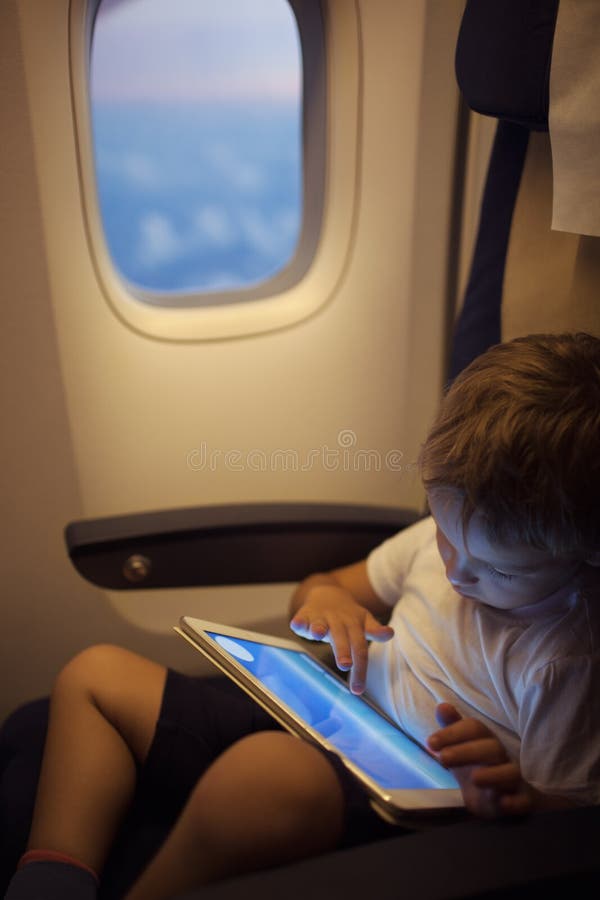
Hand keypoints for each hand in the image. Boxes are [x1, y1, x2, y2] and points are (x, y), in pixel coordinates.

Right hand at [290, 583, 393, 694]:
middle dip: (342, 650)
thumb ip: (375, 630)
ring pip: (321, 623)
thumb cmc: (348, 616)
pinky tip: (297, 625)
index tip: (358, 690)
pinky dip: (299, 621)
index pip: (360, 649)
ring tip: (318, 634)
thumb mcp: (363, 622)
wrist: (327, 593)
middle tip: (345, 665)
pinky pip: (302, 618)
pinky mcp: (305, 614)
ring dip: (319, 628)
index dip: (360, 669)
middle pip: (342, 638)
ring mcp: (321, 617)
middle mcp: (338, 621)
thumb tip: (391, 633)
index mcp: (354, 625)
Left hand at [427, 703, 533, 817]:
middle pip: (491, 748)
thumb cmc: (479, 768)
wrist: (502, 798)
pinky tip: (503, 803)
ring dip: (494, 775)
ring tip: (474, 778)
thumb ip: (453, 729)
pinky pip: (525, 801)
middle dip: (466, 752)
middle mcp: (502, 757)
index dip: (453, 733)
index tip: (430, 743)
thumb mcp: (462, 750)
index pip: (474, 729)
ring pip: (511, 773)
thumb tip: (442, 706)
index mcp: (486, 741)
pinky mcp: (522, 801)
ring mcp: (514, 780)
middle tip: (443, 758)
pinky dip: (516, 802)